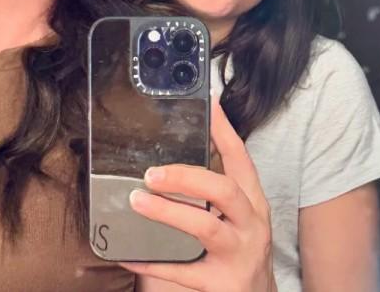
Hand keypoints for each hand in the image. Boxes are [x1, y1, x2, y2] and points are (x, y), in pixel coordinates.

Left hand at [119, 100, 275, 291]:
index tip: (208, 105)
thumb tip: (175, 158)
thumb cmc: (240, 250)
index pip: (241, 160)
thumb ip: (213, 190)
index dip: (224, 132)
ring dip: (170, 212)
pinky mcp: (221, 283)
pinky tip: (127, 255)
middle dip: (188, 177)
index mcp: (252, 203)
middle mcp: (251, 225)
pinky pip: (183, 271)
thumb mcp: (237, 217)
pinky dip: (153, 262)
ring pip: (206, 228)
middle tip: (151, 173)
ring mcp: (238, 254)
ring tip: (138, 202)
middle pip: (225, 191)